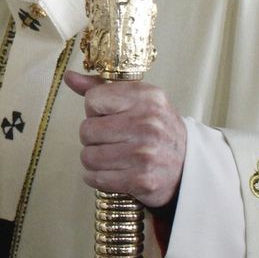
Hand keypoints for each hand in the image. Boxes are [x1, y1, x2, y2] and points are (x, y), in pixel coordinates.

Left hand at [63, 72, 185, 207]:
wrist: (189, 165)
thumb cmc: (157, 128)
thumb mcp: (138, 100)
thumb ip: (101, 87)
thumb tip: (69, 77)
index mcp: (146, 97)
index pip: (93, 99)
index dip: (95, 111)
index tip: (109, 117)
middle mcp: (147, 122)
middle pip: (86, 130)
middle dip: (93, 137)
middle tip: (111, 140)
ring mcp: (145, 153)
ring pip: (88, 156)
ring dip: (94, 159)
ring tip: (112, 156)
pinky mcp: (141, 180)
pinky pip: (96, 178)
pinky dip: (97, 177)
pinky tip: (111, 172)